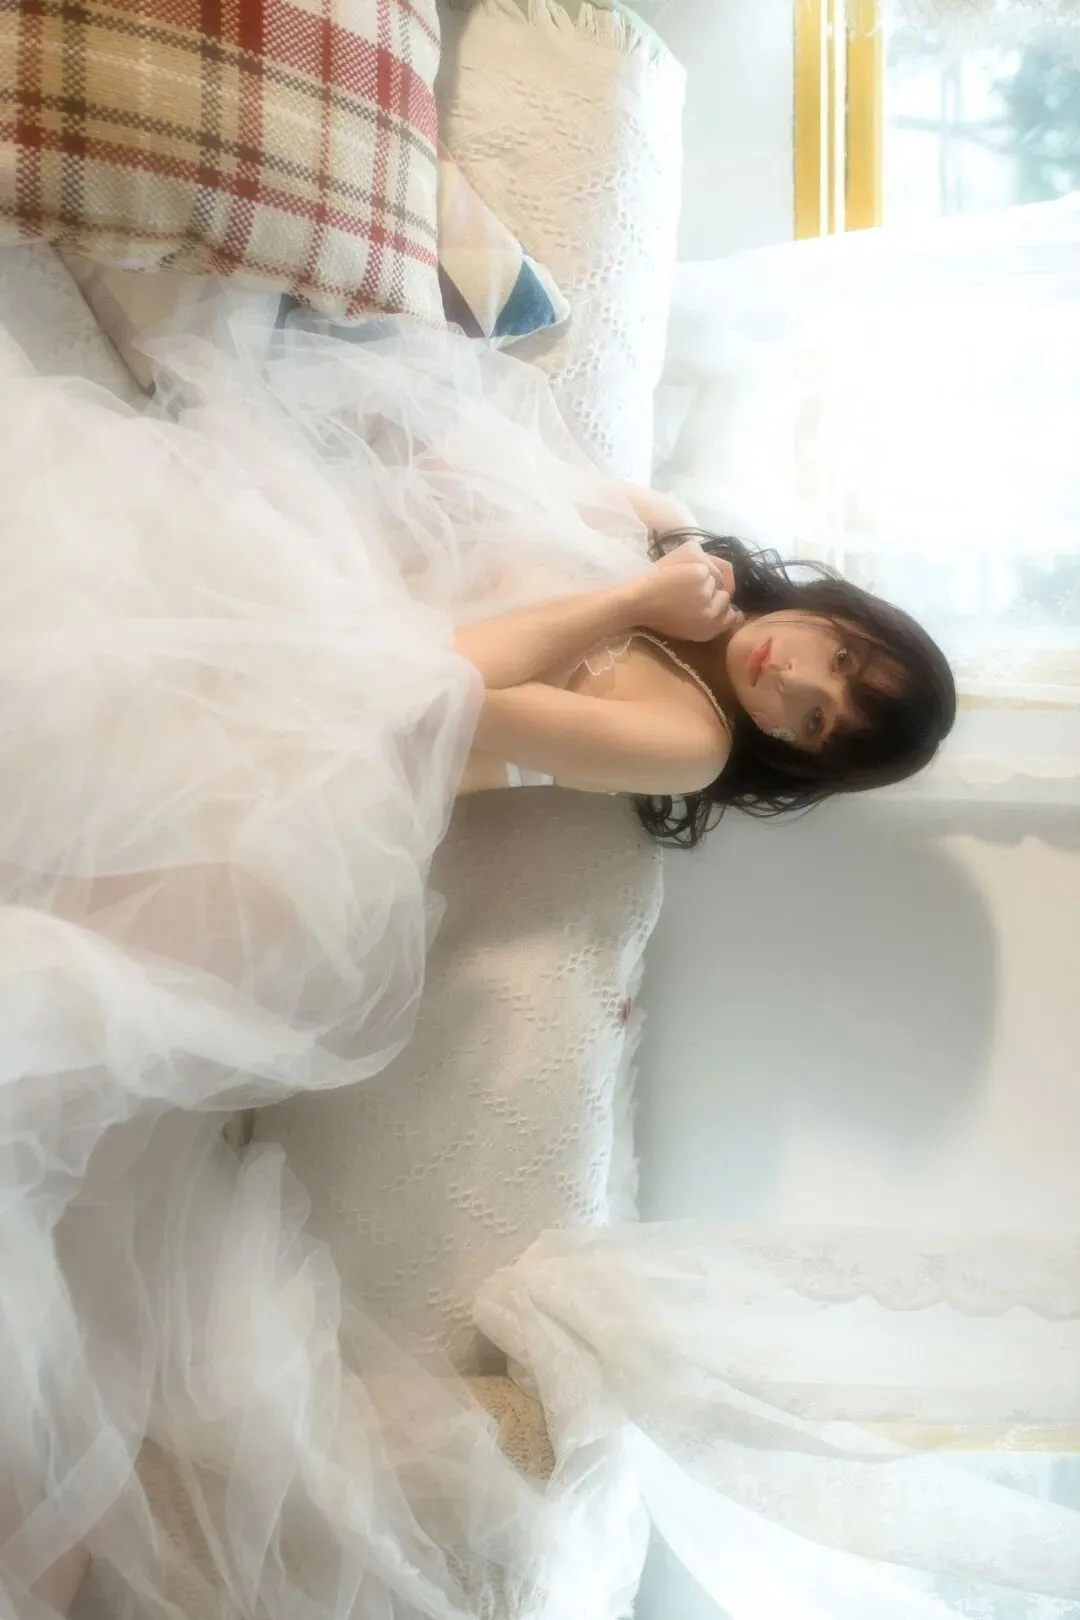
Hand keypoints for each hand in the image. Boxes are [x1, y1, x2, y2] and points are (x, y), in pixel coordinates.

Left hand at [627, 542, 741, 642]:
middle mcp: (716, 612)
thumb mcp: (688, 628)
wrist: (633, 602)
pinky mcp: (702, 573)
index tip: (708, 596)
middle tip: (686, 586)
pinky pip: (708, 559)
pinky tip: (678, 565)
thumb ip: (712, 621)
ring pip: (719, 574)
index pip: (732, 614)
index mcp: (710, 629)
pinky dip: (695, 558)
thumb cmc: (655, 614)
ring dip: (704, 570)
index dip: (721, 603)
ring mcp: (710, 591)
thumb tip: (735, 613)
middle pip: (726, 593)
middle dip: (711, 586)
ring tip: (681, 575)